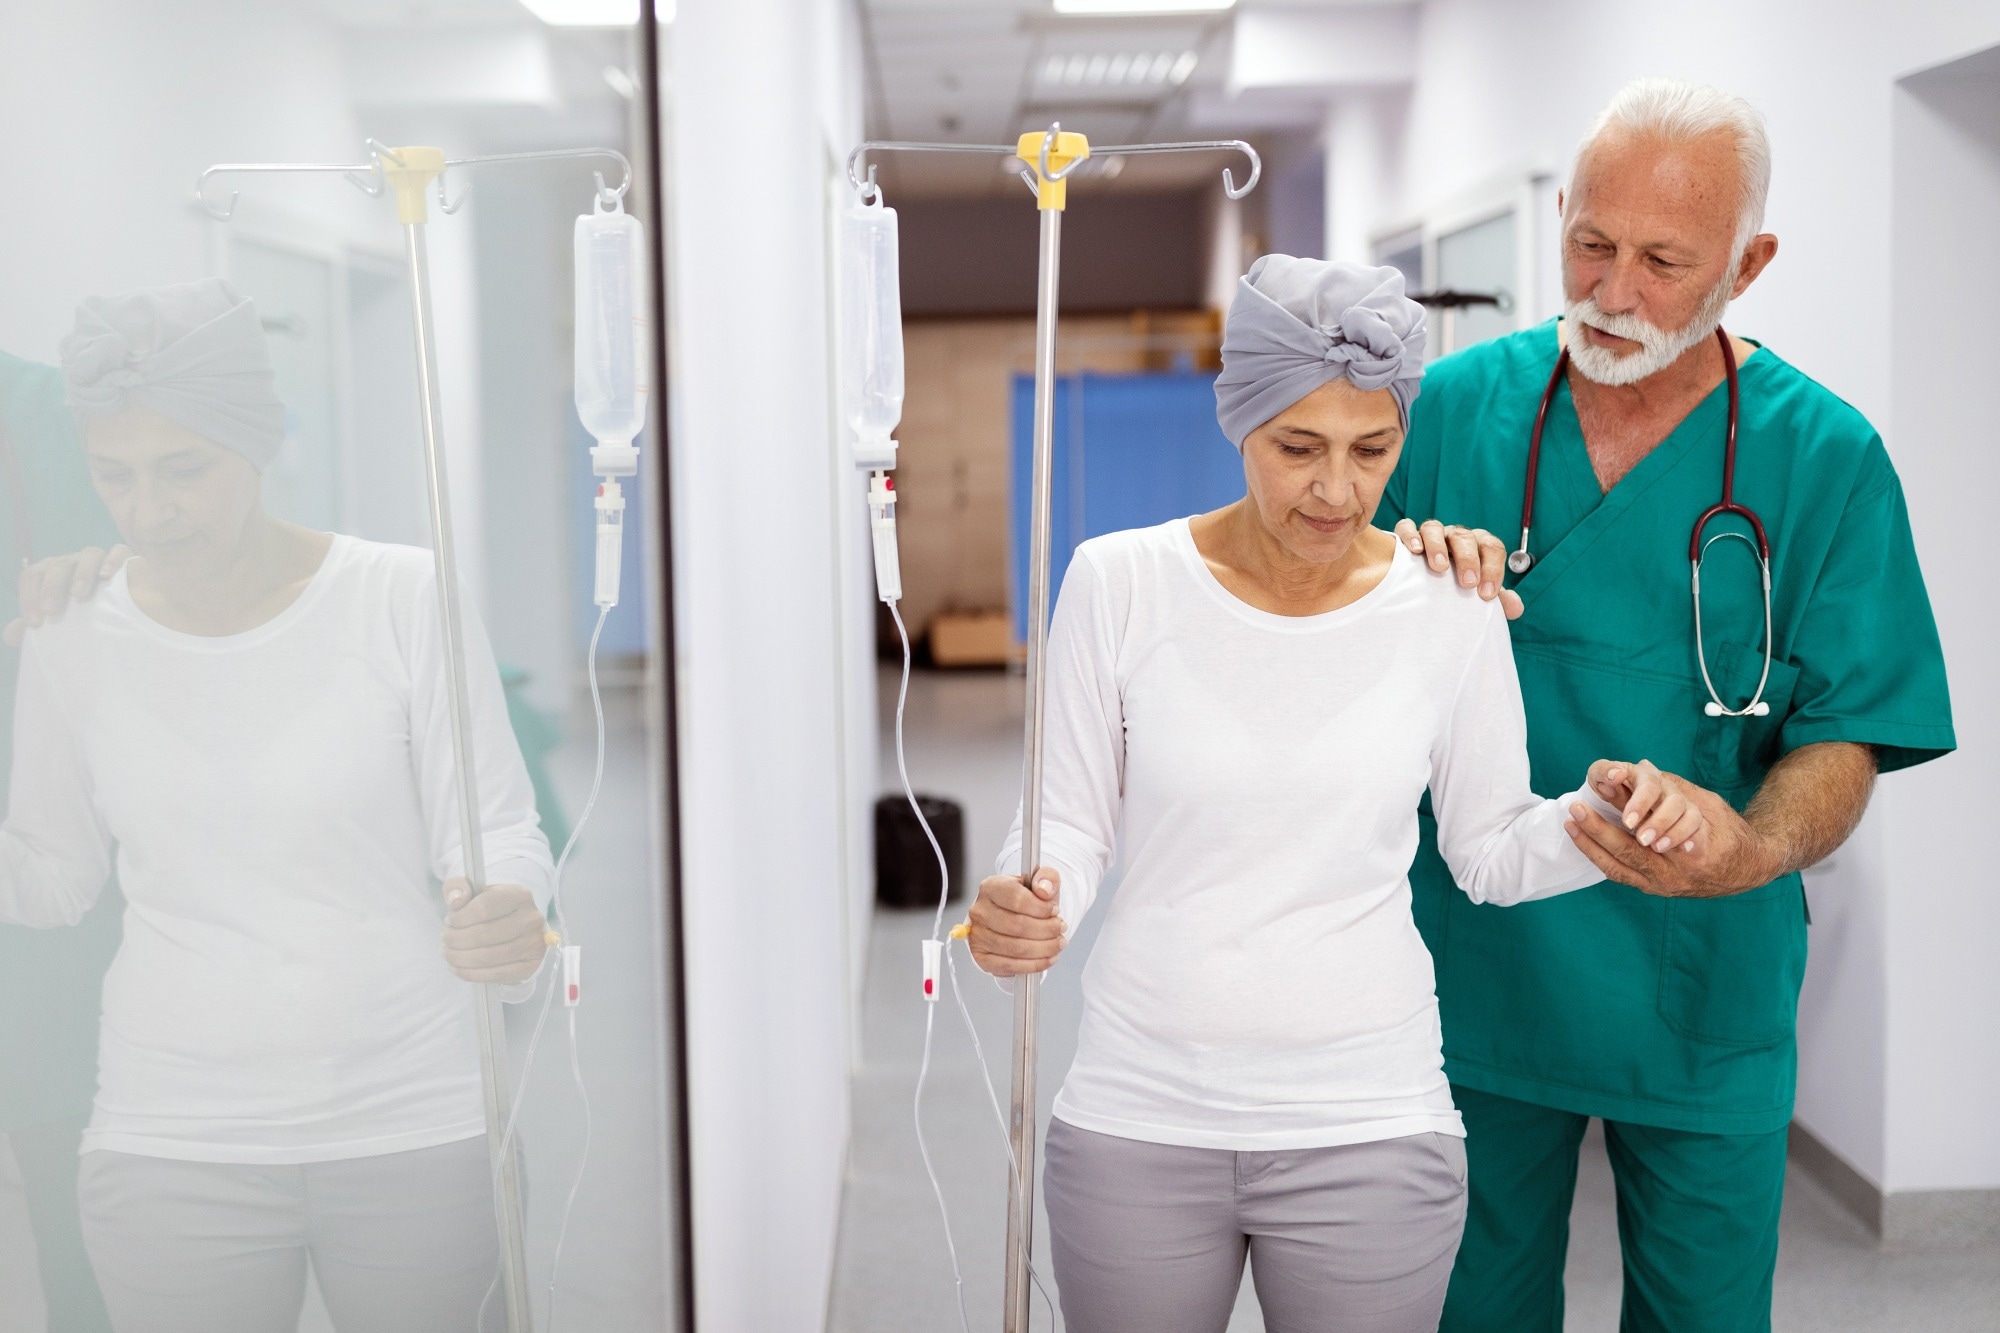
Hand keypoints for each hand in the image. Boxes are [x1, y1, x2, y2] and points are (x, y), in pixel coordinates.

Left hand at [6, 545, 131, 646]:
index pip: (32, 576)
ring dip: (81, 574)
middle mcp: (72, 562)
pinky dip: (112, 561)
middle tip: (51, 611)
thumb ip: (32, 627)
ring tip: (79, 594)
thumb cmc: (82, 617)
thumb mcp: (57, 624)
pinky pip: (118, 552)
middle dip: (51, 588)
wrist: (126, 609)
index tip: (35, 623)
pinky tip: (107, 577)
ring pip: (88, 555)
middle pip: (57, 566)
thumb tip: (10, 634)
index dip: (29, 597)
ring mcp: (98, 559)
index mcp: (51, 573)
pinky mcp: (126, 559)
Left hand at [440, 878, 550, 983]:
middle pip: (484, 934)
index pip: (484, 907)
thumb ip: (459, 888)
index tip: (449, 921)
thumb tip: (455, 901)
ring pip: (487, 956)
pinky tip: (457, 967)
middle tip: (446, 940)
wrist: (520, 929)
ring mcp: (533, 944)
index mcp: (519, 895)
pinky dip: (470, 973)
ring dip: (460, 958)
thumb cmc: (493, 909)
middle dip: (456, 940)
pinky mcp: (529, 966)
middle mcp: (531, 919)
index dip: (460, 918)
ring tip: (448, 954)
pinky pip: (495, 974)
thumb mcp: (475, 891)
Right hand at [967, 867, 1064, 976]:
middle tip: (1061, 929)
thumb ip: (1047, 878)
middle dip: (1047, 930)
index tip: (1055, 911)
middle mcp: (980, 912)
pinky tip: (1048, 958)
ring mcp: (978, 936)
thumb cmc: (1026, 900)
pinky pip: (1010, 966)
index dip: (1041, 908)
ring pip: (1016, 948)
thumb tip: (1044, 889)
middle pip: (1017, 926)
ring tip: (1058, 943)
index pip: (1016, 899)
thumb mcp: (1040, 881)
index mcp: (991, 887)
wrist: (1014, 916)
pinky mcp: (982, 957)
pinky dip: (1034, 965)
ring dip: (1044, 949)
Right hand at [1393, 520, 1522, 619]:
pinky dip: (1410, 535)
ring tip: (1439, 567)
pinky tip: (1414, 551)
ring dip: (1438, 546)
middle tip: (1467, 583)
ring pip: (1435, 528)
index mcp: (1478, 546)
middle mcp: (1456, 537)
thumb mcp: (1479, 594)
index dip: (1493, 568)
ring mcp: (1432, 534)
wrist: (1429, 585)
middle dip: (1468, 559)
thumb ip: (1499, 600)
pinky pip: (1407, 527)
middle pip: (1464, 536)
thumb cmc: (1459, 588)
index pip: (1492, 547)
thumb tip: (1516, 608)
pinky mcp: (1408, 535)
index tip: (1487, 594)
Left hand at [1566, 763, 1780, 897]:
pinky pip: (1620, 876)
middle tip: (1577, 808)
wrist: (1747, 869)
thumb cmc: (1728, 831)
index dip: (1624, 807)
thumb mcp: (1707, 805)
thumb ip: (1674, 793)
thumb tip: (1642, 768)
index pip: (1652, 827)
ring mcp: (1663, 885)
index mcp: (1694, 849)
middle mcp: (1677, 872)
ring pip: (1620, 866)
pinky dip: (1599, 858)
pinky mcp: (1654, 889)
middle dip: (1599, 829)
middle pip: (1630, 852)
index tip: (1603, 786)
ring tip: (1572, 824)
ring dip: (1592, 844)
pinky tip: (1581, 841)